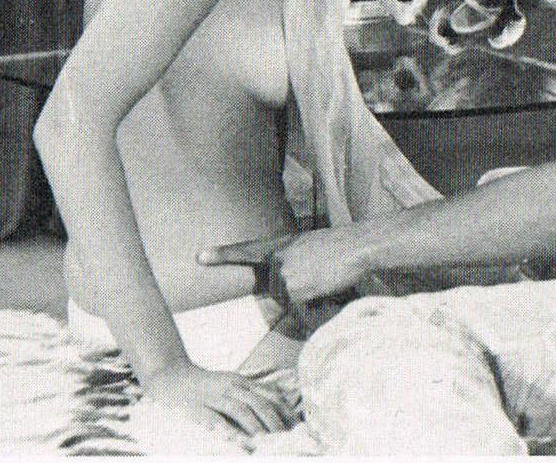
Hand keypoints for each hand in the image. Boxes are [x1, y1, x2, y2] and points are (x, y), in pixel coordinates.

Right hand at [141, 358, 296, 437]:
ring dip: (255, 426)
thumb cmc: (204, 385)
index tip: (295, 426)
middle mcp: (231, 387)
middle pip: (259, 403)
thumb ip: (250, 392)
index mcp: (241, 382)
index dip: (284, 411)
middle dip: (274, 422)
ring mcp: (214, 396)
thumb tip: (277, 404)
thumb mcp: (231, 383)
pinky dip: (225, 428)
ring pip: (240, 410)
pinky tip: (234, 439)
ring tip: (267, 441)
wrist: (170, 377)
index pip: (269, 395)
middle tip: (285, 438)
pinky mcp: (196, 407)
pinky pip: (213, 418)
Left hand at [198, 227, 364, 304]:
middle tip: (319, 276)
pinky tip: (325, 289)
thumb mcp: (308, 247)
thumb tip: (286, 286)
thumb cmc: (340, 247)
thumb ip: (292, 261)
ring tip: (324, 280)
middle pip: (275, 291)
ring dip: (306, 298)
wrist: (356, 246)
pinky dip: (312, 306)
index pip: (246, 251)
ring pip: (287, 301)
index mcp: (279, 245)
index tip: (199, 257)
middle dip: (295, 292)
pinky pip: (298, 310)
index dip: (222, 255)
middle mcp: (276, 260)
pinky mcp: (293, 291)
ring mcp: (283, 276)